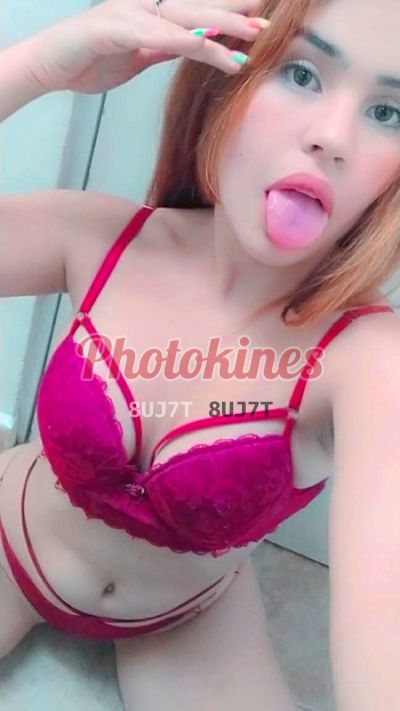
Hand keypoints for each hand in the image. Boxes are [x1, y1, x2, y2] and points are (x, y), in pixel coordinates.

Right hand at [27, 0, 266, 94]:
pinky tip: (206, 45)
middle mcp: (143, 7)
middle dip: (233, 15)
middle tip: (265, 24)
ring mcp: (128, 14)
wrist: (48, 66)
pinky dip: (182, 39)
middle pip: (196, 8)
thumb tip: (189, 48)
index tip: (256, 23)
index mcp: (149, 14)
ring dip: (218, 26)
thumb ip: (161, 49)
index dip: (226, 15)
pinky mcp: (113, 29)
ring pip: (182, 17)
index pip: (195, 13)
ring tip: (248, 36)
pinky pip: (155, 35)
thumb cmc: (88, 60)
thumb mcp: (135, 56)